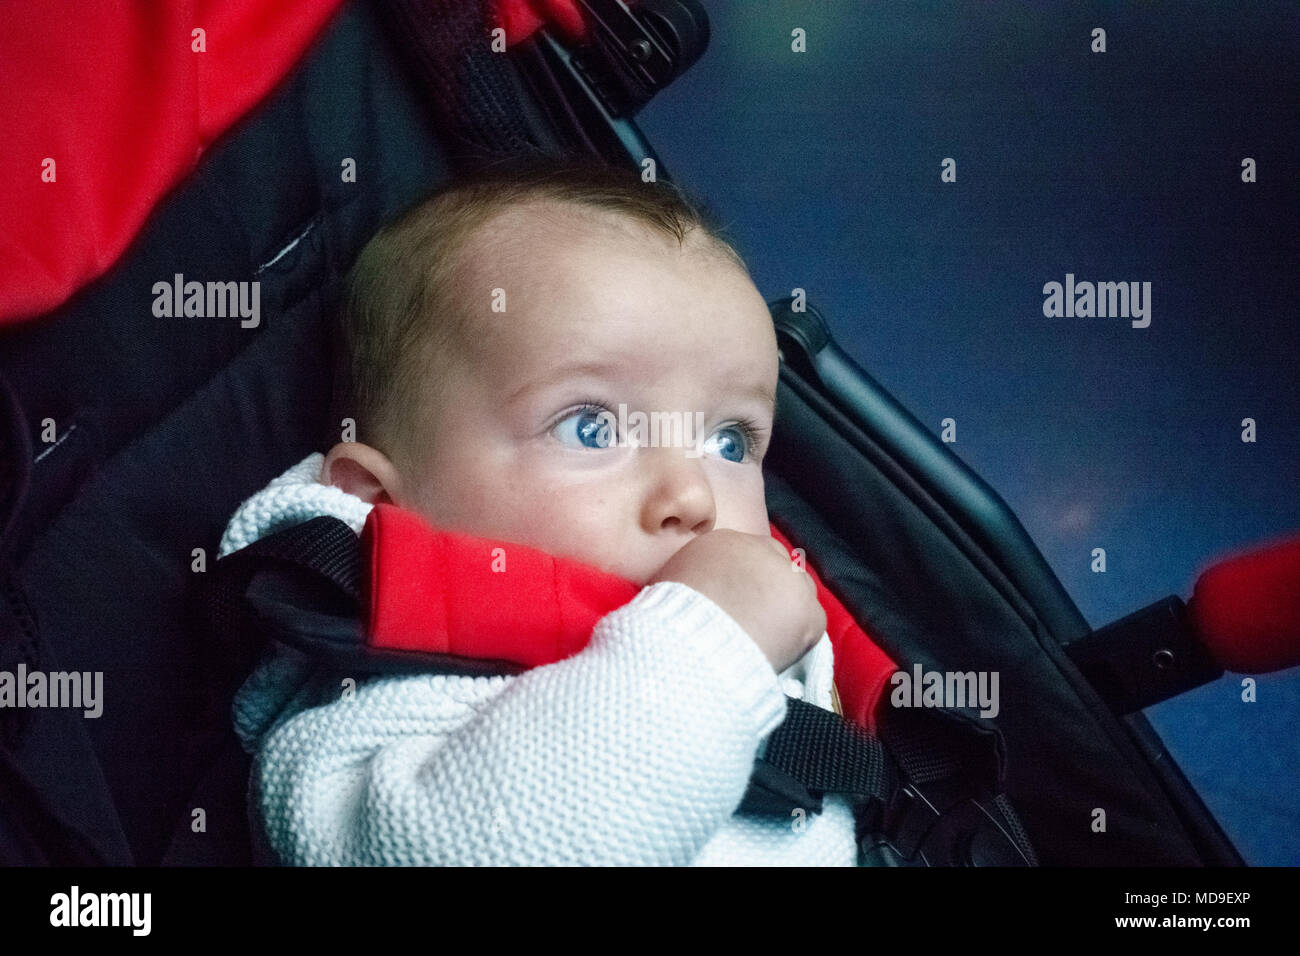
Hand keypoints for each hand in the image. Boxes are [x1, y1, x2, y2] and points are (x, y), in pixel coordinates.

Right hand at [649, 530, 825, 672]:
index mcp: (725, 541)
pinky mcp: (809, 611)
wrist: (691, 647)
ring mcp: (790, 579)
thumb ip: (694, 575)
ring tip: (764, 638)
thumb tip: (697, 587)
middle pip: (777, 568)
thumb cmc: (669, 620)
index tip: (737, 602)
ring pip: (797, 593)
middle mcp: (762, 550)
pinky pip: (810, 625)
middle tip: (754, 621)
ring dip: (785, 612)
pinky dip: (798, 639)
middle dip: (768, 592)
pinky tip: (776, 650)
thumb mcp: (670, 581)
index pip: (747, 555)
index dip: (744, 581)